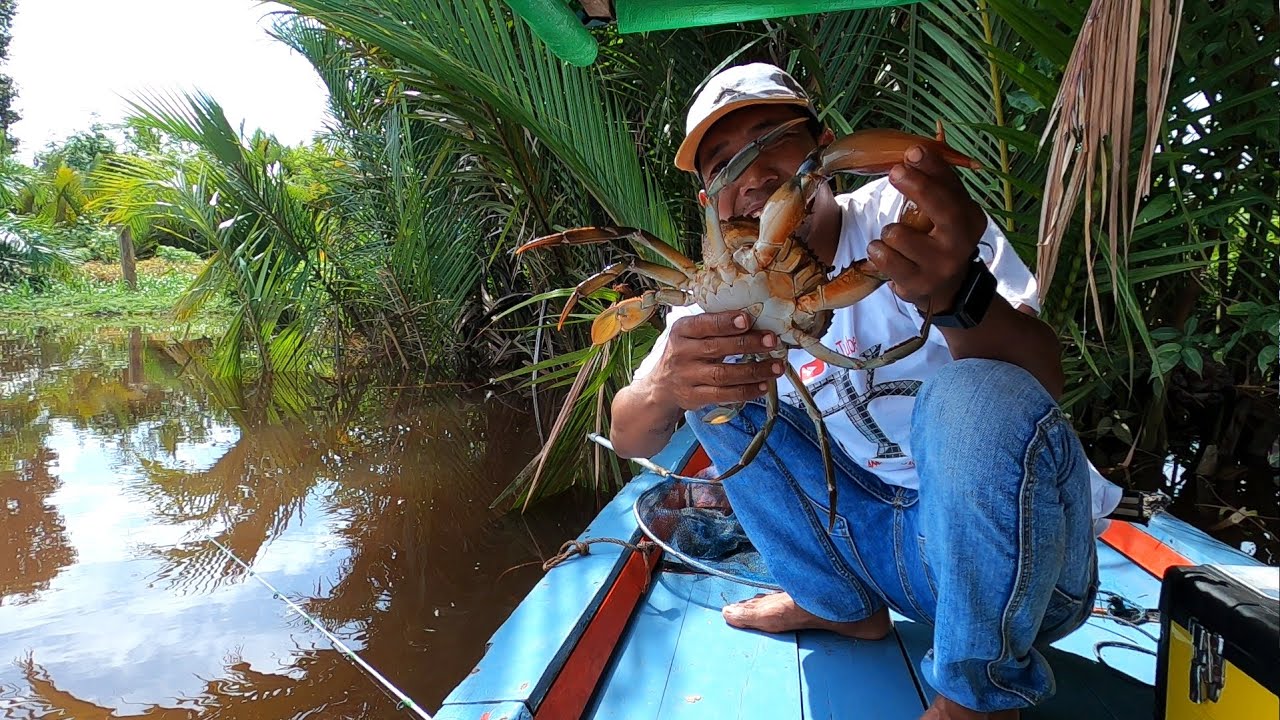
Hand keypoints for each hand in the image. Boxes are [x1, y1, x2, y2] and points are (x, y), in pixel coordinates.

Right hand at [650, 311, 784, 410]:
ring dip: (753, 370)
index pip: (703, 324)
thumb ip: (716, 328)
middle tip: (771, 341)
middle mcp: (681, 353)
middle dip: (748, 344)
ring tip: (776, 367)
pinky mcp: (694, 397)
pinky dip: (746, 391)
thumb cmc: (686, 354)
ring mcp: (687, 377)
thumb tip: (756, 321)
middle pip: (717, 348)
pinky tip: (763, 386)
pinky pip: (723, 395)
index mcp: (682, 331)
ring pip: (723, 374)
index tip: (747, 319)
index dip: (725, 322)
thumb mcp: (691, 335)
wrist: (661, 387)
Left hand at [867, 143, 986, 312]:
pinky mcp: (918, 284)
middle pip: (943, 209)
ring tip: (892, 236)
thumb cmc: (938, 239)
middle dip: (918, 187)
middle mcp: (961, 242)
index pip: (953, 187)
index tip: (913, 151)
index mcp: (970, 218)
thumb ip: (934, 183)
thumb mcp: (944, 211)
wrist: (943, 289)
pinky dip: (878, 251)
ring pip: (900, 235)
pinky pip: (886, 258)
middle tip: (895, 172)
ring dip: (887, 230)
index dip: (933, 167)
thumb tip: (912, 149)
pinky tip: (884, 251)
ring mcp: (940, 266)